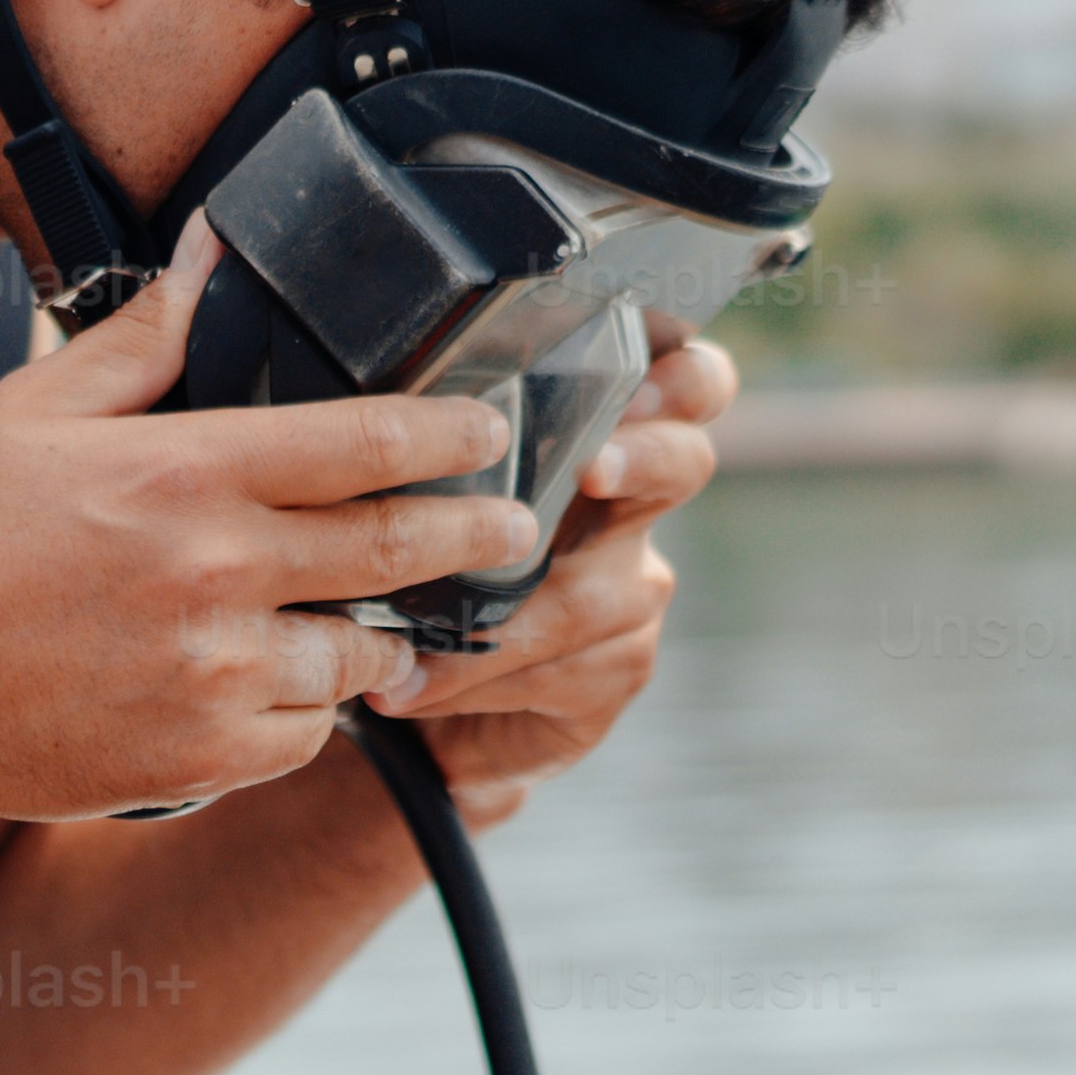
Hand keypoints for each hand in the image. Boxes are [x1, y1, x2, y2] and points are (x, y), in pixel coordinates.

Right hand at [0, 229, 540, 825]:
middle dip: (477, 533)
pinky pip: (306, 733)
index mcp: (182, 472)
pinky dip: (310, 709)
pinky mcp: (201, 757)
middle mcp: (214, 574)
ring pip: (359, 652)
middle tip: (518, 523)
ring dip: (382, 633)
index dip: (448, 432)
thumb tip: (212, 248)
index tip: (494, 430)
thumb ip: (143, 338)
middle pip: (395, 547)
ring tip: (391, 619)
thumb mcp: (32, 412)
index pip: (362, 440)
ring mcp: (214, 675)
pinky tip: (283, 684)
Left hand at [375, 322, 739, 826]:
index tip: (641, 380)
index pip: (681, 388)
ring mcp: (632, 595)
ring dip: (491, 624)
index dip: (684, 377)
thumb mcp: (416, 503)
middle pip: (683, 461)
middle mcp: (629, 516)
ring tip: (407, 645)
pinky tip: (415, 688)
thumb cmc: (415, 572)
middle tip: (594, 468)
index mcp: (591, 445)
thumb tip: (392, 429)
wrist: (411, 697)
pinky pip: (557, 672)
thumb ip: (432, 460)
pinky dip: (474, 680)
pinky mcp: (615, 674)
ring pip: (588, 597)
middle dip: (644, 456)